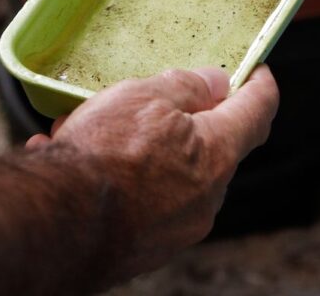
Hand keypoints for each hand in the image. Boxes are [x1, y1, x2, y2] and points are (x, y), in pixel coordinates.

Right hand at [25, 65, 278, 277]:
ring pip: (168, 174)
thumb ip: (186, 86)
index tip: (257, 71)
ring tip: (90, 131)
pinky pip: (139, 201)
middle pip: (210, 147)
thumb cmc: (104, 155)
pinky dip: (117, 181)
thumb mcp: (144, 97)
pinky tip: (75, 163)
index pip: (258, 111)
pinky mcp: (146, 248)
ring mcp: (178, 228)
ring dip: (139, 150)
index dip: (260, 85)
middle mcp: (207, 197)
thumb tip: (215, 83)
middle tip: (148, 99)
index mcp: (217, 153)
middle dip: (182, 121)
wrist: (59, 225)